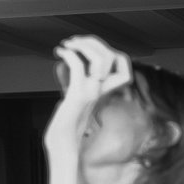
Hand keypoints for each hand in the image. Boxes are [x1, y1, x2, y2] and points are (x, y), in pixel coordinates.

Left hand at [44, 36, 132, 155]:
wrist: (63, 141)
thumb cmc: (68, 120)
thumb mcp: (79, 96)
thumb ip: (83, 81)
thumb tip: (75, 61)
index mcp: (105, 88)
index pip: (123, 62)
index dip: (109, 49)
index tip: (88, 46)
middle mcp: (103, 89)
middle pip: (111, 55)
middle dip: (91, 41)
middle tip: (73, 41)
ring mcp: (93, 92)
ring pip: (99, 58)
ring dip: (82, 45)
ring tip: (67, 45)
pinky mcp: (79, 95)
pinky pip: (78, 66)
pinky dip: (68, 54)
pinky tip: (59, 53)